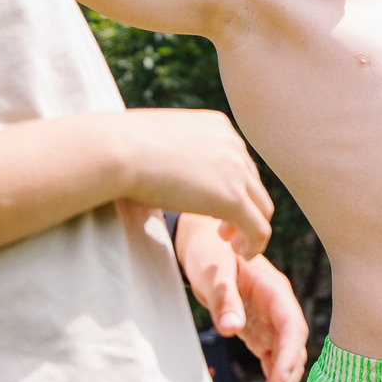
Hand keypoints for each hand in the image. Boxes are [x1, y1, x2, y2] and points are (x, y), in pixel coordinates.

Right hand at [99, 108, 271, 256]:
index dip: (231, 186)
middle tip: (222, 230)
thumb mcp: (158, 139)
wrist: (119, 151)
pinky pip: (259, 229)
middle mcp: (234, 145)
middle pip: (252, 183)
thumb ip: (172, 149)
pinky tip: (241, 254)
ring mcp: (237, 172)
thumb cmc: (122, 146)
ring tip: (231, 244)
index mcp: (218, 127)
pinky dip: (255, 244)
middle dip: (242, 207)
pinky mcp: (233, 199)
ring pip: (261, 207)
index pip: (238, 161)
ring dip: (249, 228)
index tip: (213, 205)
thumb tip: (154, 158)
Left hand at [176, 217, 309, 381]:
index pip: (293, 329)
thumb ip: (223, 298)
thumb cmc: (208, 249)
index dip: (290, 358)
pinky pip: (271, 360)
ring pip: (285, 360)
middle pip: (294, 351)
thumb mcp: (213, 271)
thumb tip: (231, 330)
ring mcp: (271, 320)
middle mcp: (279, 308)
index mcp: (276, 291)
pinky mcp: (259, 330)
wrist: (201, 237)